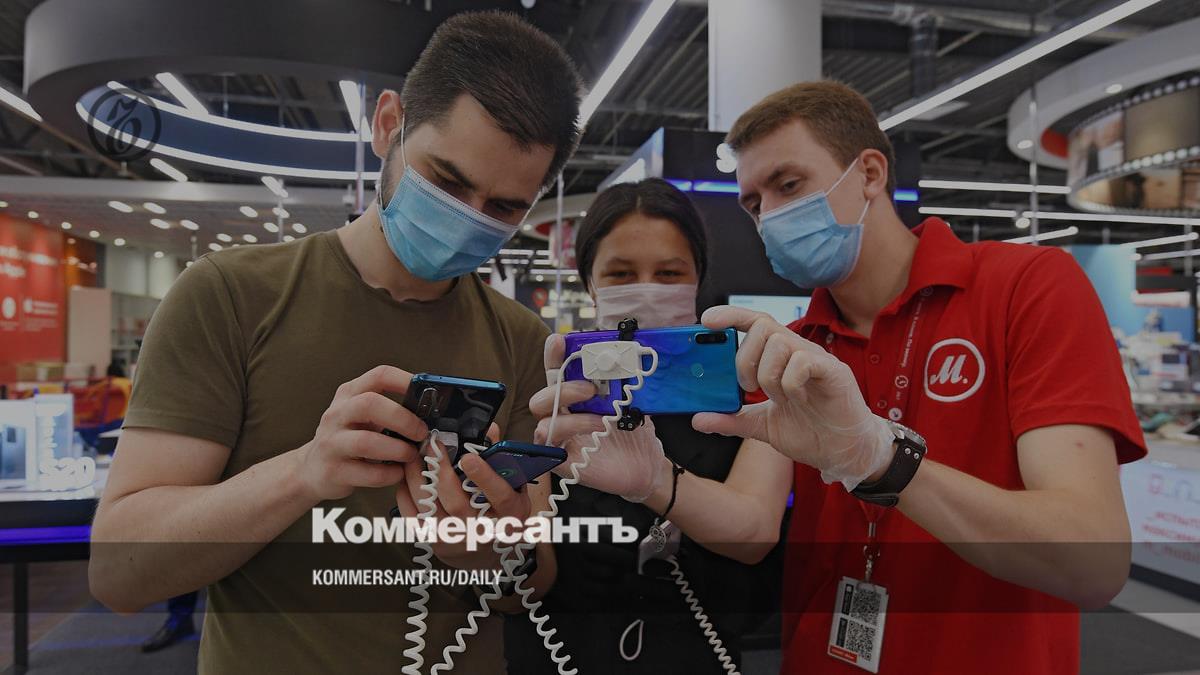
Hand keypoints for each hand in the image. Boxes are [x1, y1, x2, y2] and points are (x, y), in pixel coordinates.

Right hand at [296, 365, 427, 501]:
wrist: (312, 468)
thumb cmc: (346, 439)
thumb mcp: (361, 416)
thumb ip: (388, 409)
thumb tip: (430, 412)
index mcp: (349, 395)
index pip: (379, 376)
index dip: (406, 381)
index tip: (427, 393)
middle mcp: (337, 414)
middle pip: (370, 404)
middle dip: (403, 419)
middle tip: (421, 432)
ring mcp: (331, 442)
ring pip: (366, 442)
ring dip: (397, 449)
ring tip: (410, 455)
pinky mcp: (332, 471)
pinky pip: (368, 473)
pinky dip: (389, 474)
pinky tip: (397, 472)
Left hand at [393, 424, 532, 569]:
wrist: (489, 555)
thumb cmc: (502, 514)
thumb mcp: (514, 488)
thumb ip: (502, 458)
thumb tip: (489, 427)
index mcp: (510, 514)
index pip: (500, 496)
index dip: (484, 477)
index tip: (469, 457)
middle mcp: (483, 531)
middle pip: (456, 502)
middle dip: (440, 471)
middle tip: (430, 444)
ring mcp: (456, 540)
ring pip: (430, 509)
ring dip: (416, 479)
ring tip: (412, 455)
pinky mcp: (435, 544)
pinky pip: (414, 518)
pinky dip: (406, 495)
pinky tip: (405, 478)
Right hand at [529, 334, 671, 501]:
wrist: (646, 466)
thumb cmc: (633, 434)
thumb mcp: (629, 402)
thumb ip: (620, 383)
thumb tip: (623, 358)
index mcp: (574, 400)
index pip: (556, 375)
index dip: (554, 357)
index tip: (559, 340)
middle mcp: (562, 417)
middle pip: (541, 398)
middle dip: (562, 389)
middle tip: (590, 389)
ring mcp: (561, 440)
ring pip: (543, 424)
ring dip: (573, 418)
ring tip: (601, 419)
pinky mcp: (563, 462)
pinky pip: (551, 448)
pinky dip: (571, 436)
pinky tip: (594, 432)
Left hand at [691, 306, 893, 489]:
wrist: (843, 452)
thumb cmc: (809, 432)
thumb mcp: (761, 426)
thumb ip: (732, 419)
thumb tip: (697, 419)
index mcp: (780, 358)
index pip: (754, 323)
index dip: (731, 316)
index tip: (706, 321)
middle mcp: (798, 351)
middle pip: (762, 326)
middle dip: (745, 357)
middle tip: (748, 388)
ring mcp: (816, 359)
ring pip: (780, 342)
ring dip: (768, 375)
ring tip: (779, 399)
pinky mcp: (833, 371)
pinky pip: (802, 361)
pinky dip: (790, 383)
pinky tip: (796, 400)